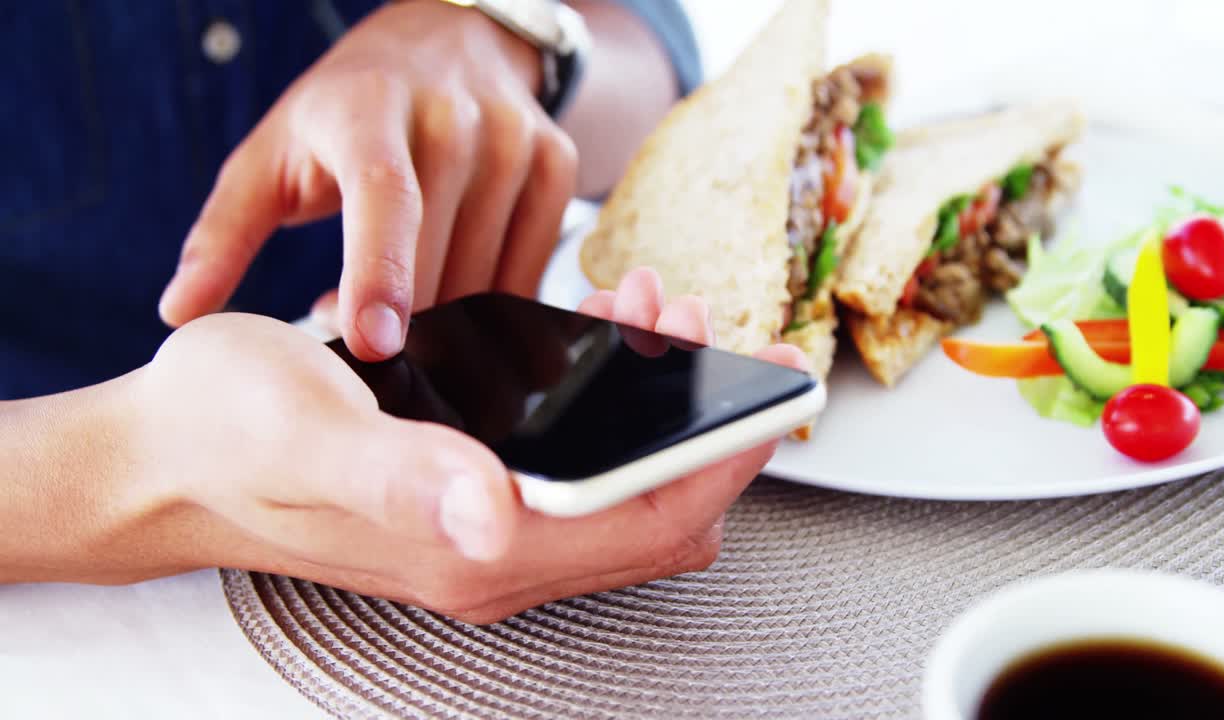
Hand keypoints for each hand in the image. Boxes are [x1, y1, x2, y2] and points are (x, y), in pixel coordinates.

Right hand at [136, 269, 806, 622]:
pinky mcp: (471, 497)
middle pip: (659, 508)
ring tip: (643, 306)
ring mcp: (487, 530)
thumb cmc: (227, 436)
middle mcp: (497, 554)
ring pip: (625, 485)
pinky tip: (592, 335)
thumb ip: (401, 475)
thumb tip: (492, 507)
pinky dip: (611, 404)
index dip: (723, 455)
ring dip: (657, 403)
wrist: (164, 453)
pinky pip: (580, 466)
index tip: (760, 375)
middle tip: (687, 315)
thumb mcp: (307, 435)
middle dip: (699, 417)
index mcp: (477, 549)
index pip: (656, 519)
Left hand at [158, 0, 576, 362]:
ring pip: (487, 278)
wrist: (450, 41)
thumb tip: (179, 314)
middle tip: (360, 333)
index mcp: (370, 110)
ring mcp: (515, 140)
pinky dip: (488, 302)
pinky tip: (450, 289)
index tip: (374, 343)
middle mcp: (455, 119)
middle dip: (400, 321)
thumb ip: (223, 234)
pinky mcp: (556, 163)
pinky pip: (527, 271)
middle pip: (438, 260)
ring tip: (399, 302)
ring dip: (442, 318)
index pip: (385, 195)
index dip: (380, 272)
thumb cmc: (344, 113)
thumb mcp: (272, 155)